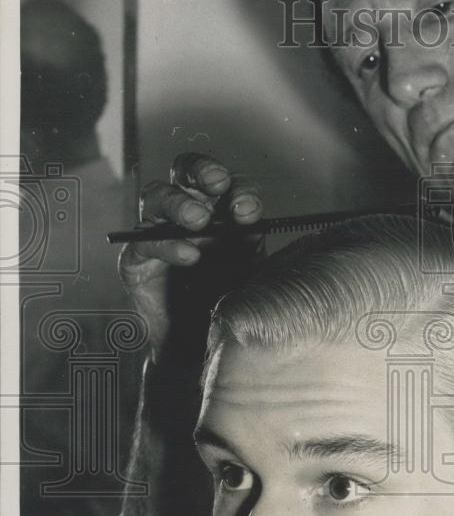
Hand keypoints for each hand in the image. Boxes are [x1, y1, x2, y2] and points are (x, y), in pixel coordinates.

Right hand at [119, 153, 263, 359]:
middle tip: (218, 184)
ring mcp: (158, 232)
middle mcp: (186, 212)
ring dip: (179, 203)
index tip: (249, 208)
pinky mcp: (137, 259)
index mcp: (218, 208)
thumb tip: (253, 216)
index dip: (238, 187)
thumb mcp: (250, 265)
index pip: (225, 182)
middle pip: (184, 172)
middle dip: (202, 170)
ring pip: (157, 196)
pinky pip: (145, 242)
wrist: (205, 345)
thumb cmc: (229, 300)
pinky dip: (167, 245)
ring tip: (199, 221)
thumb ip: (250, 237)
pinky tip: (189, 255)